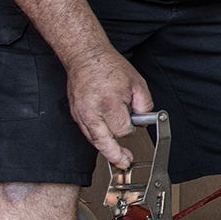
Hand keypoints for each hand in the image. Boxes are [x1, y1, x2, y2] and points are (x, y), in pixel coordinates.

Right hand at [66, 49, 151, 168]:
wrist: (85, 56)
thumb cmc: (110, 67)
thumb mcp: (137, 83)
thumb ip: (144, 105)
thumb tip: (144, 121)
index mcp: (108, 104)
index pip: (122, 130)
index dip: (131, 129)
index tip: (135, 123)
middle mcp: (91, 112)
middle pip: (104, 143)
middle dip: (116, 155)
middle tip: (125, 163)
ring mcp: (80, 114)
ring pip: (94, 140)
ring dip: (106, 150)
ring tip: (118, 158)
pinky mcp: (75, 114)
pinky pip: (87, 132)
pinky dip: (97, 138)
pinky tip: (106, 142)